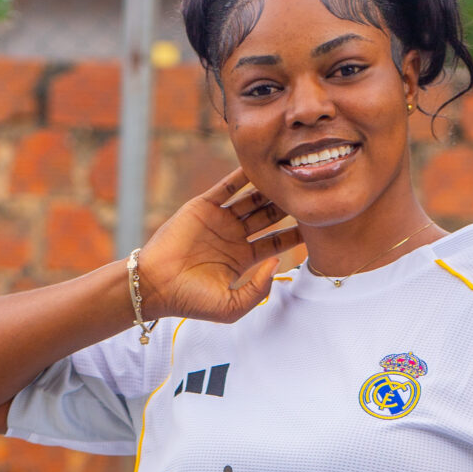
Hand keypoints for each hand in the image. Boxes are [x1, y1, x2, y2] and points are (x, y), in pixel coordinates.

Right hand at [134, 168, 299, 327]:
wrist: (156, 285)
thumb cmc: (192, 301)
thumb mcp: (233, 306)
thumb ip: (259, 288)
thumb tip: (277, 261)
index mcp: (243, 260)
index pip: (276, 242)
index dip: (296, 234)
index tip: (316, 225)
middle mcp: (234, 237)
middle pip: (269, 217)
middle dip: (288, 207)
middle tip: (308, 194)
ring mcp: (219, 220)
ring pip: (251, 199)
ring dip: (270, 189)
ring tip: (290, 176)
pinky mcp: (203, 206)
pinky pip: (227, 186)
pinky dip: (242, 174)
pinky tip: (260, 165)